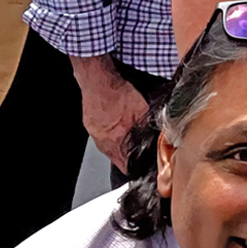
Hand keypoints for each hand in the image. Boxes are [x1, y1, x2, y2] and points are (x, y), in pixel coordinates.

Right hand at [72, 54, 148, 173]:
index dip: (134, 168)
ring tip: (125, 133)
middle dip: (126, 155)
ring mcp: (94, 132)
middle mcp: (103, 141)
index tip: (140, 167)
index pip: (124, 167)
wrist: (99, 79)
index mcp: (116, 142)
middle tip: (135, 149)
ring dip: (117, 142)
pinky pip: (100, 134)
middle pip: (116, 158)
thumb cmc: (118, 93)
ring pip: (108, 146)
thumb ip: (148, 128)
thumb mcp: (141, 112)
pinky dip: (109, 131)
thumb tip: (157, 137)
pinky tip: (115, 122)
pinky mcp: (89, 123)